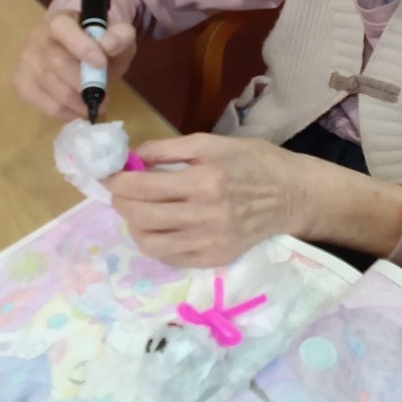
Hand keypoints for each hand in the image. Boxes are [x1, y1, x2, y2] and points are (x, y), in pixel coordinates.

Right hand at [13, 10, 136, 119]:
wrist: (80, 53)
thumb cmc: (99, 45)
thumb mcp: (118, 36)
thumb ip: (120, 36)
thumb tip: (109, 45)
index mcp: (60, 20)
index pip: (61, 27)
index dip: (80, 46)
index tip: (101, 63)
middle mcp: (37, 37)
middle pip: (56, 63)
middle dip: (83, 84)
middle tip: (104, 96)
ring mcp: (26, 60)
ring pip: (50, 87)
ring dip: (77, 103)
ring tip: (94, 105)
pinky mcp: (22, 82)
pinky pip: (42, 104)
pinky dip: (65, 112)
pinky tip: (78, 110)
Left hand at [107, 132, 401, 266]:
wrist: (293, 195)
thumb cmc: (254, 161)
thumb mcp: (213, 143)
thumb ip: (169, 149)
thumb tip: (132, 156)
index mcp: (204, 180)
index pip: (142, 188)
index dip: (117, 182)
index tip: (109, 175)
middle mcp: (205, 215)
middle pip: (140, 217)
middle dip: (121, 203)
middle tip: (120, 192)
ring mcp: (210, 241)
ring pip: (151, 243)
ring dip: (135, 225)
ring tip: (139, 211)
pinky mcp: (215, 258)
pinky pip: (171, 258)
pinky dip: (156, 243)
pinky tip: (159, 228)